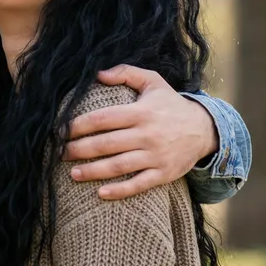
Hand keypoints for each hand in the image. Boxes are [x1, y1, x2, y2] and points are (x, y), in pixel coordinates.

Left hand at [64, 64, 218, 199]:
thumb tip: (97, 73)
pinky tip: (101, 193)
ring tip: (72, 174)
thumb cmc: (170, 103)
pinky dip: (120, 190)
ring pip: (119, 166)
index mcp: (140, 112)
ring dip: (93, 171)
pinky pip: (139, 184)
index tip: (60, 130)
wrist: (205, 129)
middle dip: (80, 149)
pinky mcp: (164, 174)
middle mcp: (147, 134)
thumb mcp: (152, 81)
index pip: (103, 118)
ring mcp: (156, 156)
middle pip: (107, 144)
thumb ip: (125, 72)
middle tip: (60, 152)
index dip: (79, 125)